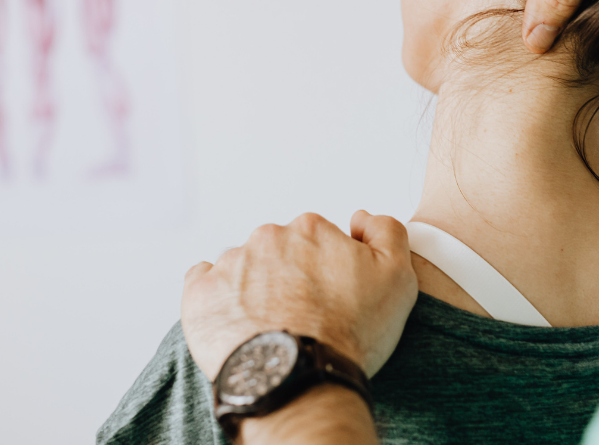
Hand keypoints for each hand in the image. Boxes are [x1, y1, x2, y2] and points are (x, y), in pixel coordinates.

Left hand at [181, 211, 418, 379]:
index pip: (317, 240)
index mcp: (310, 229)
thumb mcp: (397, 278)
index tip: (330, 298)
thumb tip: (360, 218)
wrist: (299, 381)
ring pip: (243, 269)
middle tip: (303, 316)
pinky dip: (218, 297)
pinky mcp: (200, 294)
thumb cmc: (348, 334)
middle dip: (289, 277)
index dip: (326, 270)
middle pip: (278, 252)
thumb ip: (386, 232)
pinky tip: (235, 320)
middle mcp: (267, 238)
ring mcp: (230, 265)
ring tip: (271, 327)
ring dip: (254, 289)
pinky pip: (204, 283)